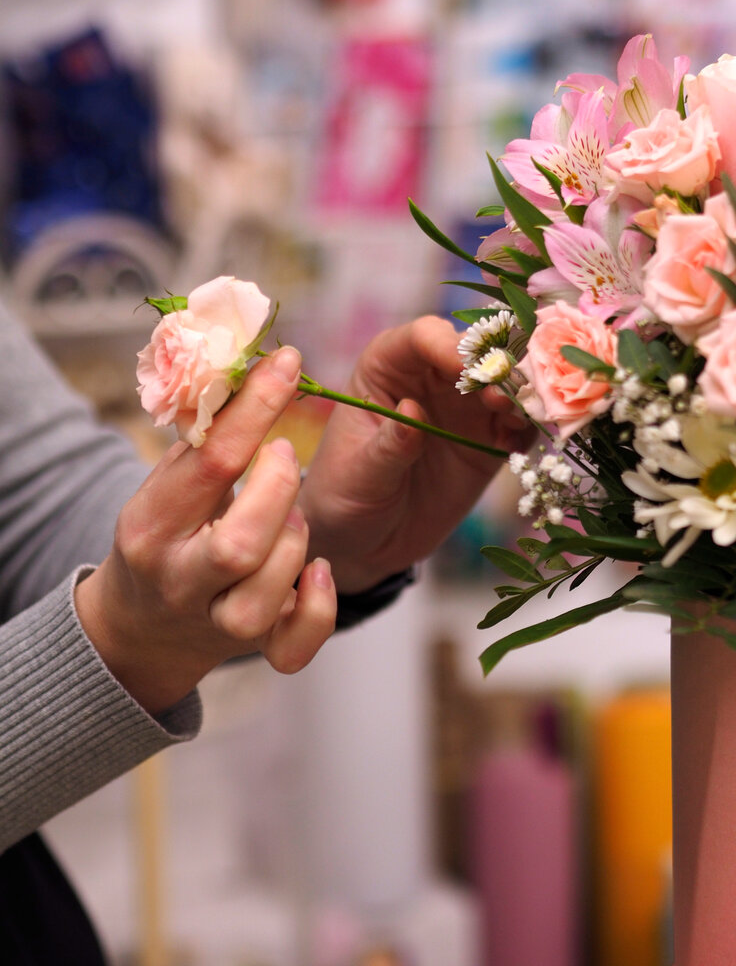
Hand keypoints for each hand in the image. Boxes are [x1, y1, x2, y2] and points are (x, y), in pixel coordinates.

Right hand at [75, 347, 336, 714]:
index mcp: (150, 525)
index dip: (256, 408)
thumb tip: (253, 366)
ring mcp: (215, 622)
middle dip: (279, 490)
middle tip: (285, 457)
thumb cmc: (165, 537)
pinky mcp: (252, 649)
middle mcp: (179, 579)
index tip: (289, 363)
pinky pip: (294, 645)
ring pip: (268, 590)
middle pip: (241, 544)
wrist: (140, 630)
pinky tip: (318, 572)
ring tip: (290, 516)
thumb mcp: (167, 486)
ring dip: (296, 540)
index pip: (210, 462)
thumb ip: (205, 438)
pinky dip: (318, 608)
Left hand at [299, 315, 532, 592]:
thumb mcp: (359, 473)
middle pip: (473, 352)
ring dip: (518, 394)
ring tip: (516, 418)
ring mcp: (464, 409)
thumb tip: (413, 412)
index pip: (422, 338)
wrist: (366, 541)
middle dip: (494, 367)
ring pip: (503, 384)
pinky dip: (526, 429)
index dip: (447, 346)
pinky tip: (518, 445)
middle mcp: (431, 378)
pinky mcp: (488, 442)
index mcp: (387, 369)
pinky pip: (517, 426)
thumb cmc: (346, 495)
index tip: (466, 369)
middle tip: (503, 395)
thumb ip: (387, 446)